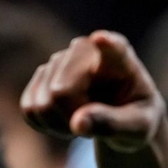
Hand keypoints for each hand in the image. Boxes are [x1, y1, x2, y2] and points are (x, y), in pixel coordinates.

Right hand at [21, 31, 165, 151]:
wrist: (122, 115)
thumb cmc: (135, 118)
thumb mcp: (137, 128)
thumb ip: (112, 124)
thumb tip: (78, 123)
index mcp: (121, 59)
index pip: (114, 48)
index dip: (106, 45)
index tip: (101, 39)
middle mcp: (85, 50)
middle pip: (60, 93)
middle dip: (72, 118)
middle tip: (96, 124)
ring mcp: (59, 60)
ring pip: (41, 105)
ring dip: (60, 124)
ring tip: (85, 118)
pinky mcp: (41, 76)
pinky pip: (29, 110)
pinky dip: (46, 125)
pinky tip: (67, 119)